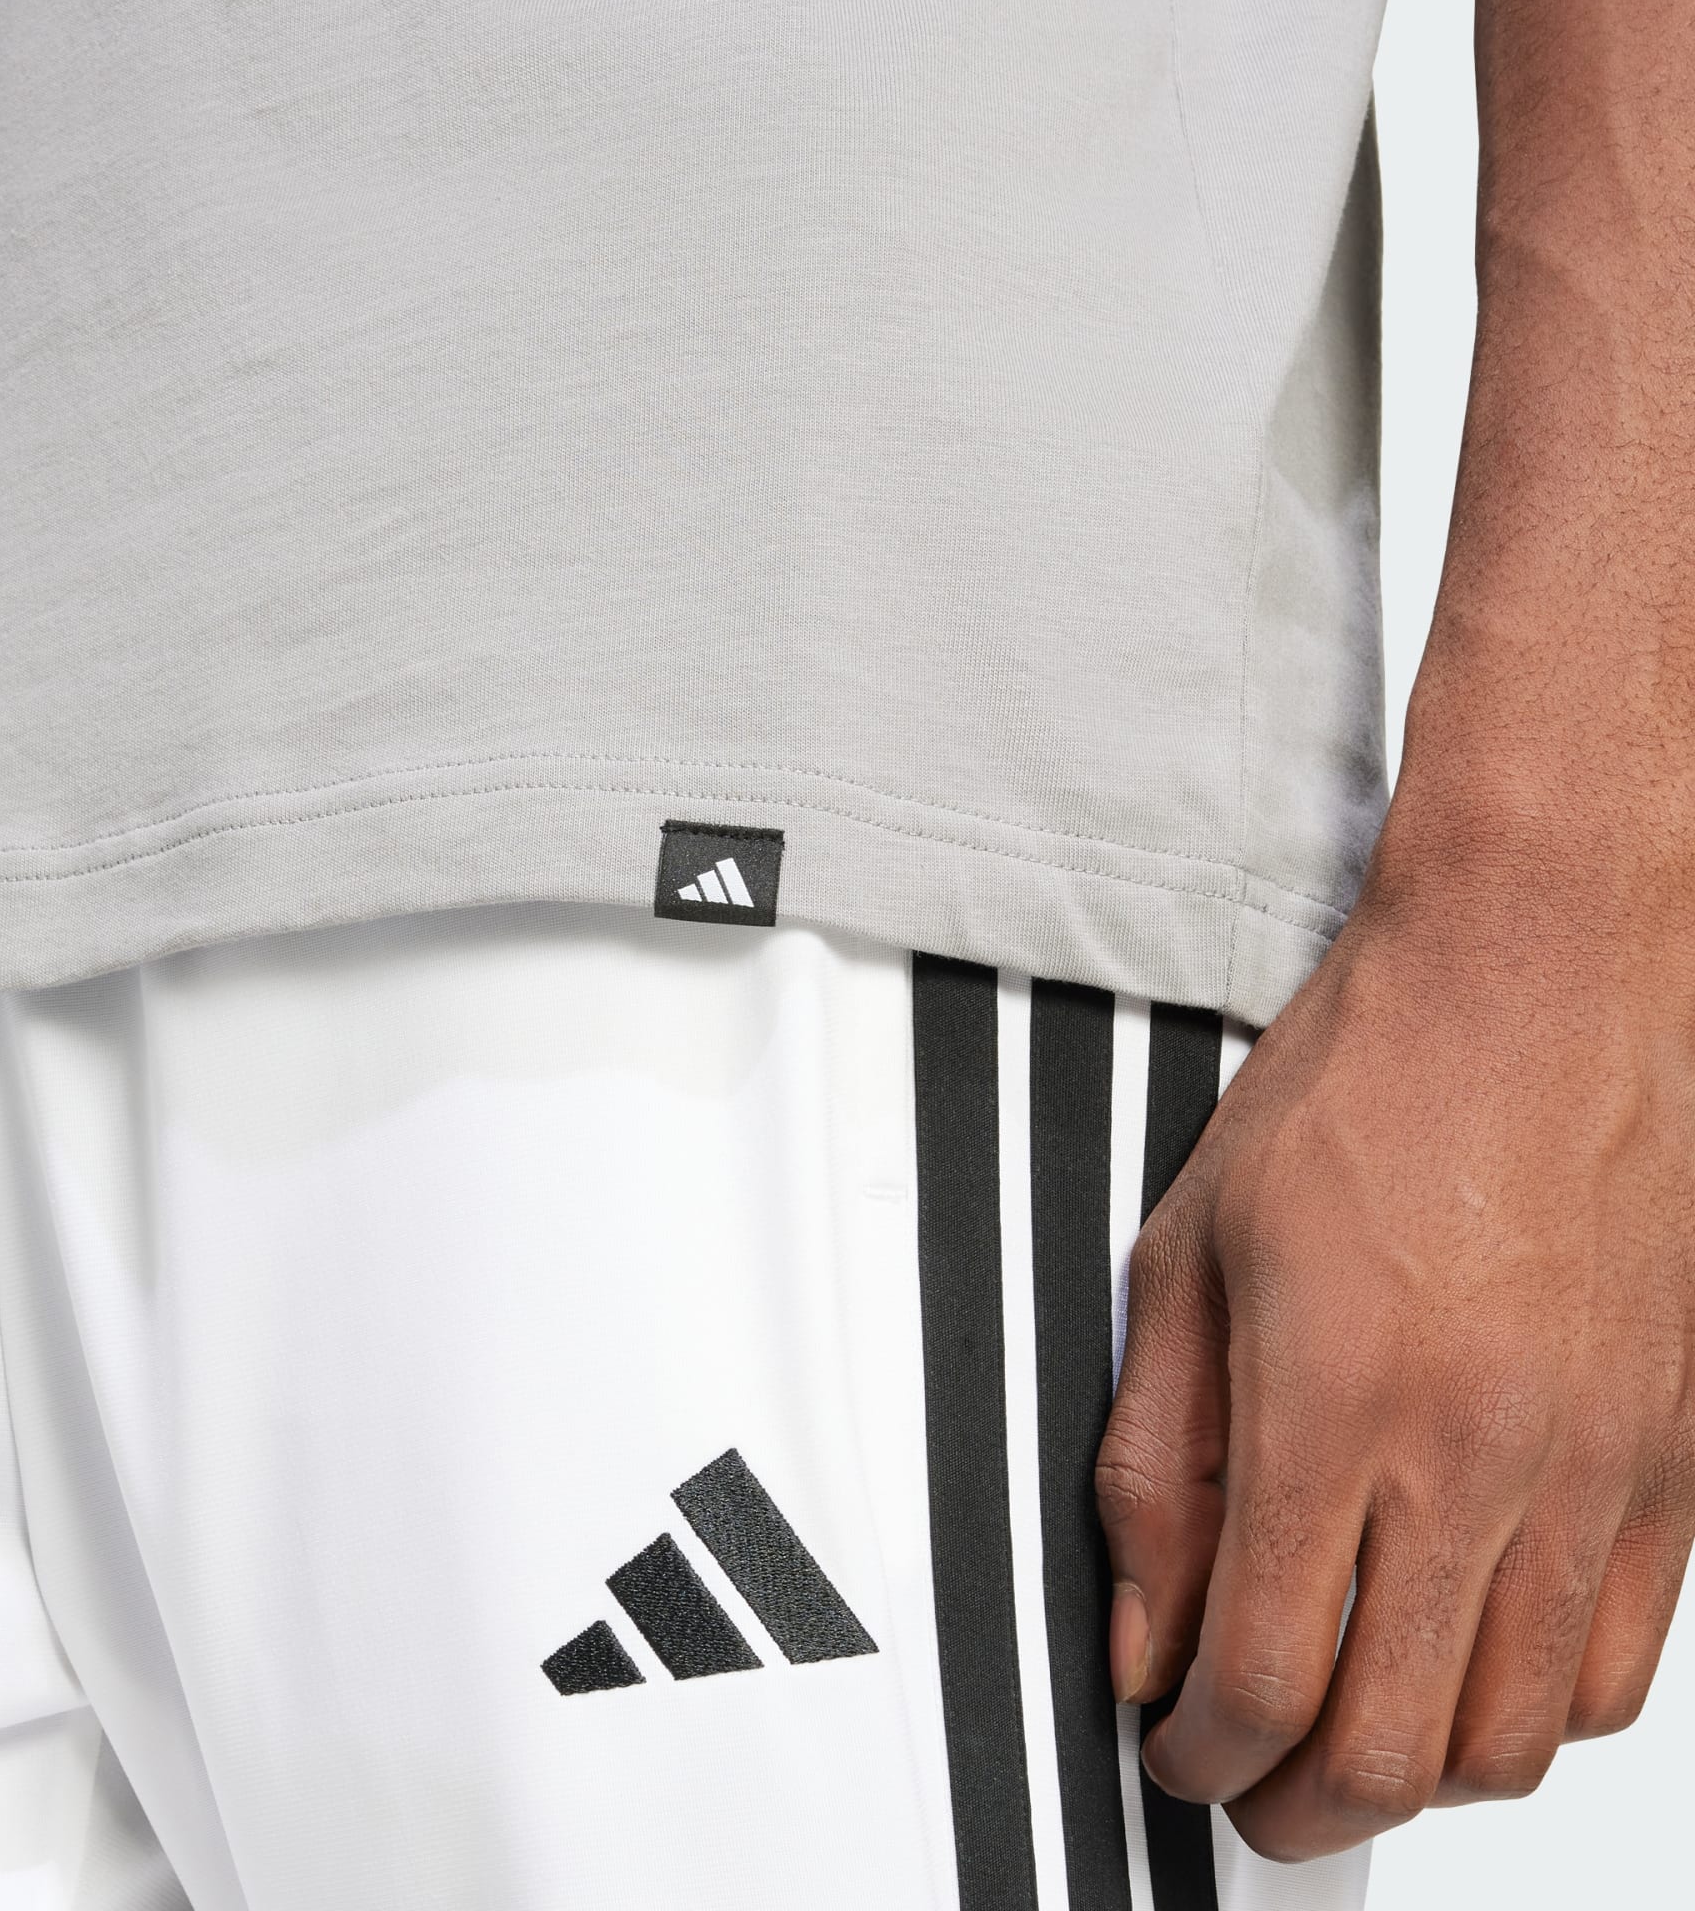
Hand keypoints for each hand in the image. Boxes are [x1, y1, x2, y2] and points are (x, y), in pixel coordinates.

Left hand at [1097, 834, 1694, 1860]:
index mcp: (1335, 1405)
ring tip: (1347, 1739)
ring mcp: (1597, 1472)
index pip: (1262, 1674)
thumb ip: (1154, 1457)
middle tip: (1245, 1788)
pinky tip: (1470, 1669)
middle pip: (1395, 1748)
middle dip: (1296, 1804)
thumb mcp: (1192, 1250)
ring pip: (1518, 1736)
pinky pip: (1624, 1670)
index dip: (1203, 1755)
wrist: (1544, 981)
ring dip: (1416, 1774)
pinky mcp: (1674, 1463)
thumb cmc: (1368, 1086)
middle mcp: (1480, 1461)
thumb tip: (1144, 1625)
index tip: (1175, 1753)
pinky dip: (1537, 1714)